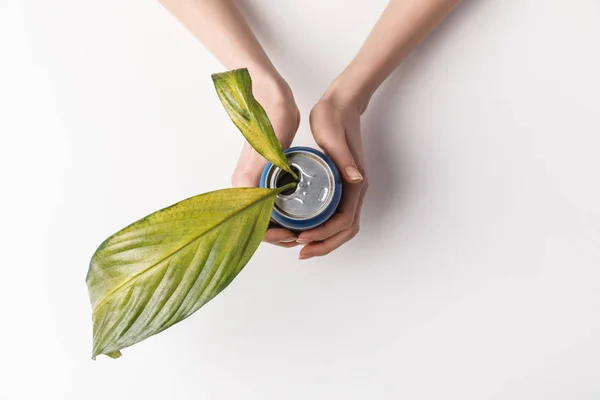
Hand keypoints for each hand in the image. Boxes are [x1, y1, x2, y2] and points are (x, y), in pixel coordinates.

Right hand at [230, 74, 301, 246]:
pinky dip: (280, 213)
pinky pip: (267, 203)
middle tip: (302, 236)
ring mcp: (250, 181)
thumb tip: (271, 201)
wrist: (269, 97)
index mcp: (244, 182)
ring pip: (262, 214)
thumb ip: (272, 173)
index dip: (272, 235)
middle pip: (257, 221)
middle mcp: (243, 185)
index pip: (253, 221)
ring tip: (302, 230)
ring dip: (280, 226)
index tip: (292, 236)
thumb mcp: (275, 147)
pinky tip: (297, 216)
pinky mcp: (259, 176)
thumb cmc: (272, 117)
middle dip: (279, 234)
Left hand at [297, 89, 367, 259]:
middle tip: (301, 252)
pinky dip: (322, 228)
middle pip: (345, 230)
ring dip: (323, 241)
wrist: (341, 104)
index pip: (344, 221)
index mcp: (355, 182)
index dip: (324, 234)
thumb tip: (356, 178)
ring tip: (301, 247)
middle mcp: (355, 189)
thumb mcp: (334, 137)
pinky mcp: (340, 185)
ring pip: (341, 226)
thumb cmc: (335, 118)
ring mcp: (349, 189)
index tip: (303, 239)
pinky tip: (304, 229)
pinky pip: (335, 215)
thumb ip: (345, 158)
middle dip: (324, 245)